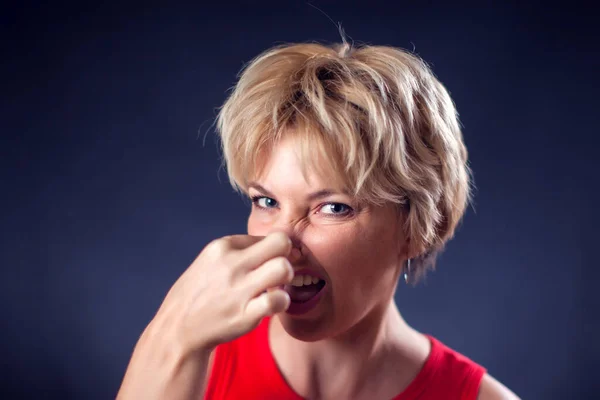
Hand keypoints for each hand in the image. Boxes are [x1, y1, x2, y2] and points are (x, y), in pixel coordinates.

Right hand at [151, 232, 293, 352]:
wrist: (177, 328)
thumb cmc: (199, 293)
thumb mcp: (211, 260)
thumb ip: (239, 250)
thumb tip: (273, 245)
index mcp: (223, 246)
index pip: (268, 235)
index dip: (274, 251)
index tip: (267, 264)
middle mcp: (231, 264)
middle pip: (281, 243)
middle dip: (287, 257)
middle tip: (278, 273)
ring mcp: (238, 289)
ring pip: (283, 268)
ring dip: (286, 279)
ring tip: (275, 288)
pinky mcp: (244, 314)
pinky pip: (277, 300)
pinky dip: (282, 302)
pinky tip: (271, 306)